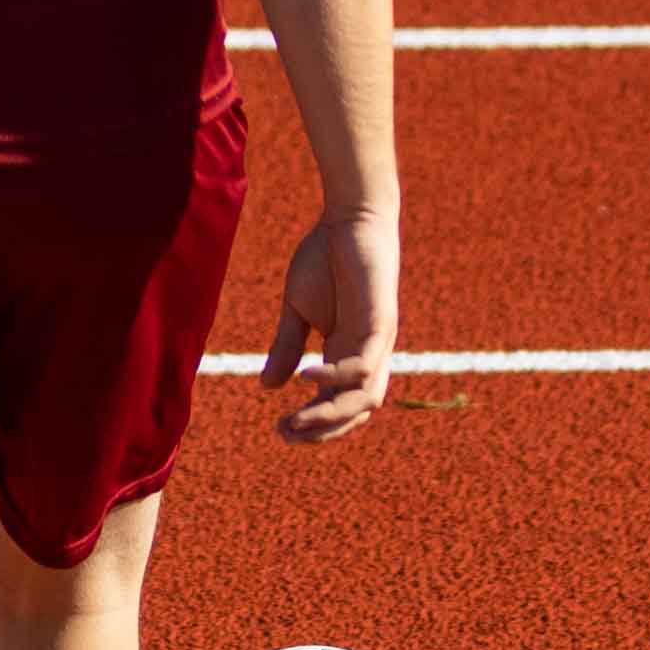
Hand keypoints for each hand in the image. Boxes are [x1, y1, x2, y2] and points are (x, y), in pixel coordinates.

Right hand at [262, 195, 398, 445]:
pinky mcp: (380, 322)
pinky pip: (364, 364)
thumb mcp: (297, 309)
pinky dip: (338, 377)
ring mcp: (378, 340)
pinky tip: (307, 375)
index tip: (280, 431)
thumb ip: (286, 346)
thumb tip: (269, 387)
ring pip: (366, 396)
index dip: (315, 424)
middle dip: (323, 430)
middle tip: (287, 433)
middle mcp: (368, 354)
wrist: (348, 216)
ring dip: (332, 415)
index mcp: (348, 353)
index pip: (339, 404)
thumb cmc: (325, 258)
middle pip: (356, 410)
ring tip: (297, 420)